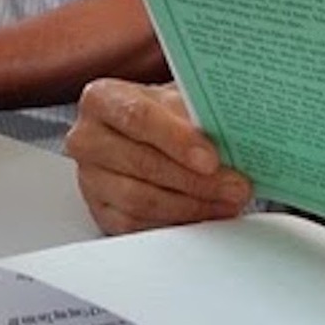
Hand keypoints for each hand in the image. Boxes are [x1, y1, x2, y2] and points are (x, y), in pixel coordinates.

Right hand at [65, 79, 252, 234]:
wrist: (148, 133)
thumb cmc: (165, 113)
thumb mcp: (181, 100)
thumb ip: (200, 113)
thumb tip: (236, 133)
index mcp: (103, 99)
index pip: (138, 117)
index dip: (177, 140)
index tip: (212, 159)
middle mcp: (88, 138)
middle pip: (143, 164)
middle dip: (196, 180)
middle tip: (236, 186)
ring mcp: (91, 178)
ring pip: (141, 200)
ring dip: (192, 205)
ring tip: (228, 201)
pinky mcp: (102, 211)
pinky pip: (138, 225)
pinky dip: (177, 222)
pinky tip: (206, 214)